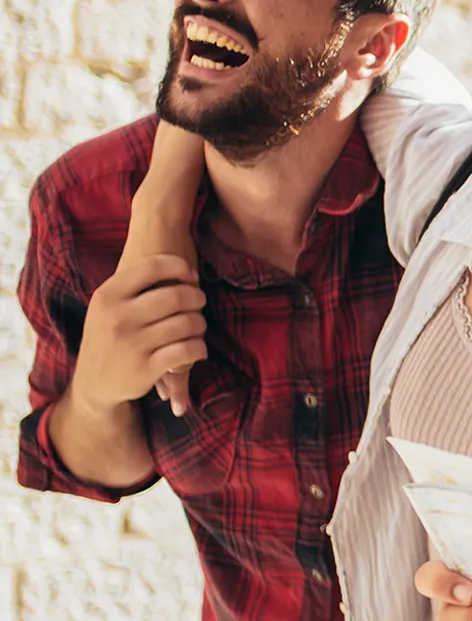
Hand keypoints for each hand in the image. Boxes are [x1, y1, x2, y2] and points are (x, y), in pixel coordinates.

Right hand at [67, 254, 206, 418]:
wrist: (93, 382)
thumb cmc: (109, 335)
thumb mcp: (107, 307)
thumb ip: (133, 286)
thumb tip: (176, 262)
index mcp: (108, 295)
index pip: (153, 266)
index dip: (180, 267)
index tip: (191, 277)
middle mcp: (117, 317)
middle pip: (177, 295)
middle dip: (197, 298)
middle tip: (199, 303)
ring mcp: (132, 343)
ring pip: (186, 323)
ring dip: (200, 324)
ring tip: (198, 327)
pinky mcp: (146, 368)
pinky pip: (187, 350)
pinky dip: (199, 348)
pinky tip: (197, 348)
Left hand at [125, 120, 205, 413]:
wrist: (161, 214)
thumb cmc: (169, 239)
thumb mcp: (171, 272)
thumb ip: (173, 293)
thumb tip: (187, 310)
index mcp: (134, 302)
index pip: (145, 342)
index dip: (158, 366)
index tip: (163, 393)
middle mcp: (134, 307)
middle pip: (151, 351)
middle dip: (164, 379)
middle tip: (174, 405)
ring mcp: (143, 303)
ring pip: (160, 348)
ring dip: (172, 374)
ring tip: (177, 401)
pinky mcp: (157, 298)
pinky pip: (170, 333)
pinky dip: (180, 352)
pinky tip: (189, 370)